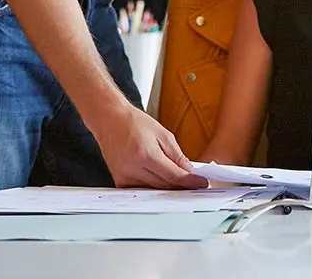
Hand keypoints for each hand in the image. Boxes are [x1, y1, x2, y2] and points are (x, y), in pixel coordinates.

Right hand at [91, 102, 207, 188]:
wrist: (110, 120)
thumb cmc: (134, 123)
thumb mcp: (162, 133)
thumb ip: (177, 154)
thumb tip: (189, 171)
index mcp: (145, 154)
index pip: (173, 175)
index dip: (190, 182)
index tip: (202, 183)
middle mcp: (133, 168)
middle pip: (164, 186)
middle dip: (181, 186)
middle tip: (195, 183)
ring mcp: (124, 177)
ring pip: (154, 190)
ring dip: (168, 187)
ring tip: (181, 180)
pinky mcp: (119, 181)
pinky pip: (142, 189)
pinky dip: (154, 186)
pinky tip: (163, 180)